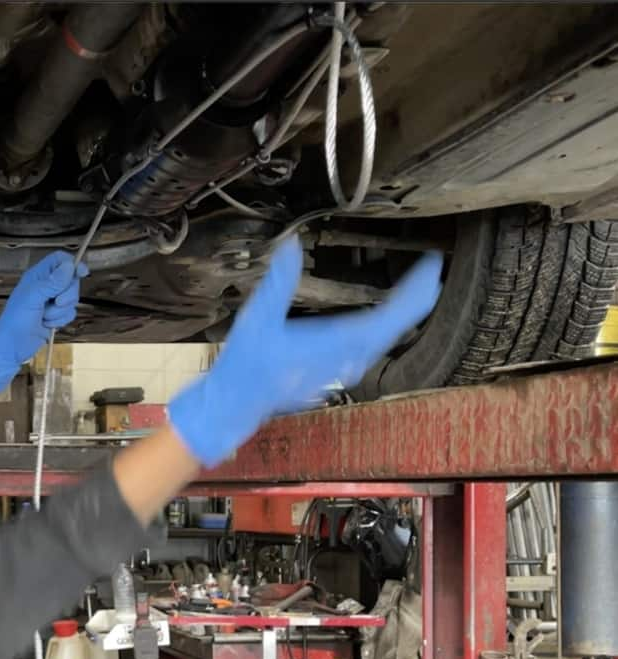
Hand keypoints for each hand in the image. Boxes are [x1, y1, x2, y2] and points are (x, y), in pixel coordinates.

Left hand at [0, 251, 88, 393]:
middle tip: (56, 302)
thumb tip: (69, 266)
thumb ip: (52, 282)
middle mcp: (46, 286)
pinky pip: (70, 313)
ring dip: (60, 311)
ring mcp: (52, 301)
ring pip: (72, 298)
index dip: (72, 264)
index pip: (59, 260)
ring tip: (45, 317)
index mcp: (38, 276)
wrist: (13, 346)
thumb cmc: (16, 319)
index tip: (82, 273)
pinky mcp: (56, 316)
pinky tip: (47, 325)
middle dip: (67, 294)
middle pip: (71, 279)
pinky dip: (61, 320)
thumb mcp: (33, 297)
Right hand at [168, 236, 442, 466]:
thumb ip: (278, 281)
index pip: (393, 314)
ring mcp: (343, 369)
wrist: (235, 405)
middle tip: (430, 270)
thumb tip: (291, 244)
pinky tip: (379, 321)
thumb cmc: (245, 367)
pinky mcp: (335, 374)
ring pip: (385, 339)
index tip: (432, 264)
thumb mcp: (258, 318)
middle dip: (417, 297)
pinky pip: (371, 348)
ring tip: (414, 291)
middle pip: (396, 326)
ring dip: (402, 314)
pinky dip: (384, 328)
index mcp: (337, 343)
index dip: (417, 288)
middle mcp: (348, 359)